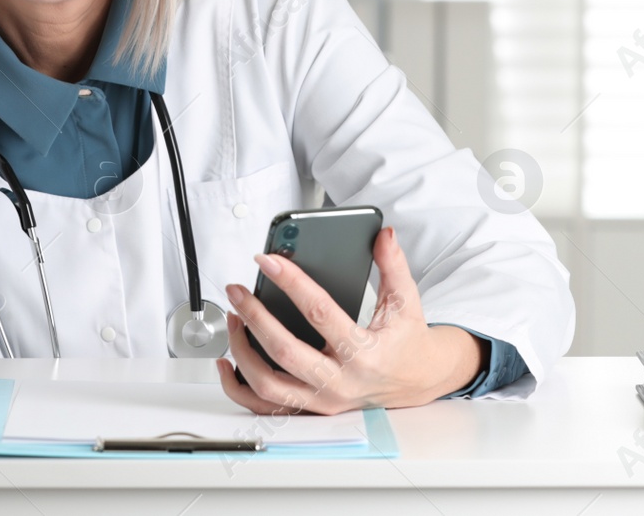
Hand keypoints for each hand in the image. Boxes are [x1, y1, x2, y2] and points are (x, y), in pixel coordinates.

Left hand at [216, 226, 486, 414]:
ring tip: (233, 320)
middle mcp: (341, 382)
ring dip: (242, 352)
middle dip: (255, 318)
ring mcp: (323, 401)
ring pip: (268, 385)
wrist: (417, 380)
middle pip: (285, 352)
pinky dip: (238, 387)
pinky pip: (265, 405)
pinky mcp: (311, 409)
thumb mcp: (406, 300)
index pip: (320, 313)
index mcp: (364, 353)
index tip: (267, 261)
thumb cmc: (407, 340)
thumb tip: (383, 234)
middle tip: (237, 291)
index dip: (291, 283)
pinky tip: (226, 362)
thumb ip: (393, 265)